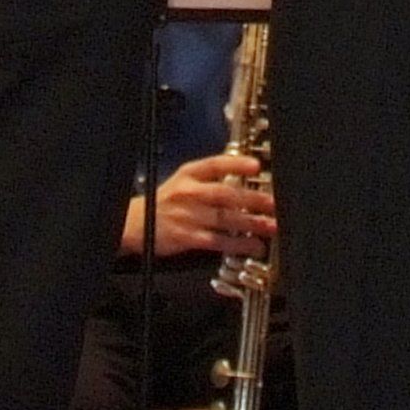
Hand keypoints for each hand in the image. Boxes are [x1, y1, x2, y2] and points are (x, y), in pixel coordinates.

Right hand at [130, 151, 275, 259]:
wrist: (137, 224)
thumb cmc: (167, 202)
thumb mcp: (184, 182)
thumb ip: (211, 178)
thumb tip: (245, 176)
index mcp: (188, 174)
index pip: (214, 164)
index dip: (235, 164)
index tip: (256, 166)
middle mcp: (188, 193)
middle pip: (224, 194)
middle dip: (251, 199)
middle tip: (273, 203)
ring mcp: (187, 216)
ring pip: (224, 219)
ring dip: (251, 223)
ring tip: (271, 226)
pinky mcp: (187, 237)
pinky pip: (217, 241)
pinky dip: (238, 244)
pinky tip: (254, 246)